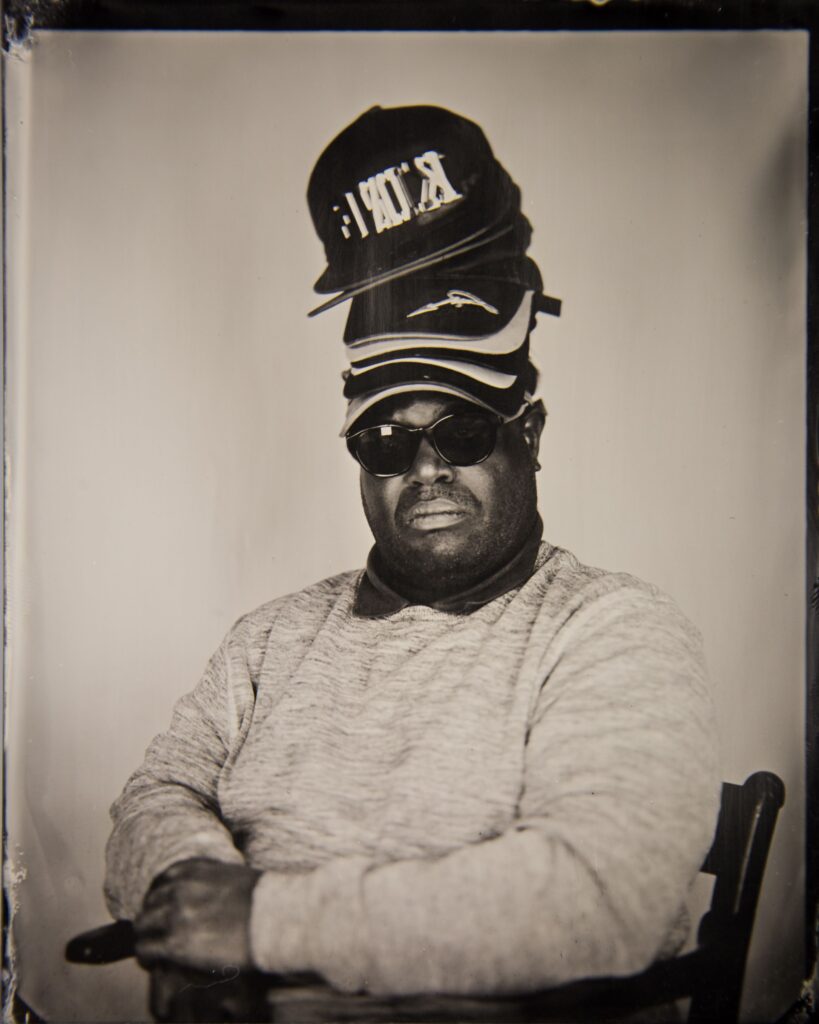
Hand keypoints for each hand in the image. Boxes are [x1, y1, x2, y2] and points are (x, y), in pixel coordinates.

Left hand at [134, 857, 261, 971]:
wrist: (276, 919)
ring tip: (153, 951)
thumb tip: (207, 899)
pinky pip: (146, 949)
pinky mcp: (175, 943)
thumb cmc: (264, 900)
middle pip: (150, 904)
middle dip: (152, 919)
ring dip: (146, 938)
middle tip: (159, 934)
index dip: (161, 899)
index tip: (164, 911)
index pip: (163, 880)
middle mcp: (180, 888)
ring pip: (142, 926)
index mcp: (194, 870)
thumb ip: (211, 882)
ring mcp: (175, 914)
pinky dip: (147, 957)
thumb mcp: (233, 877)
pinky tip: (154, 963)